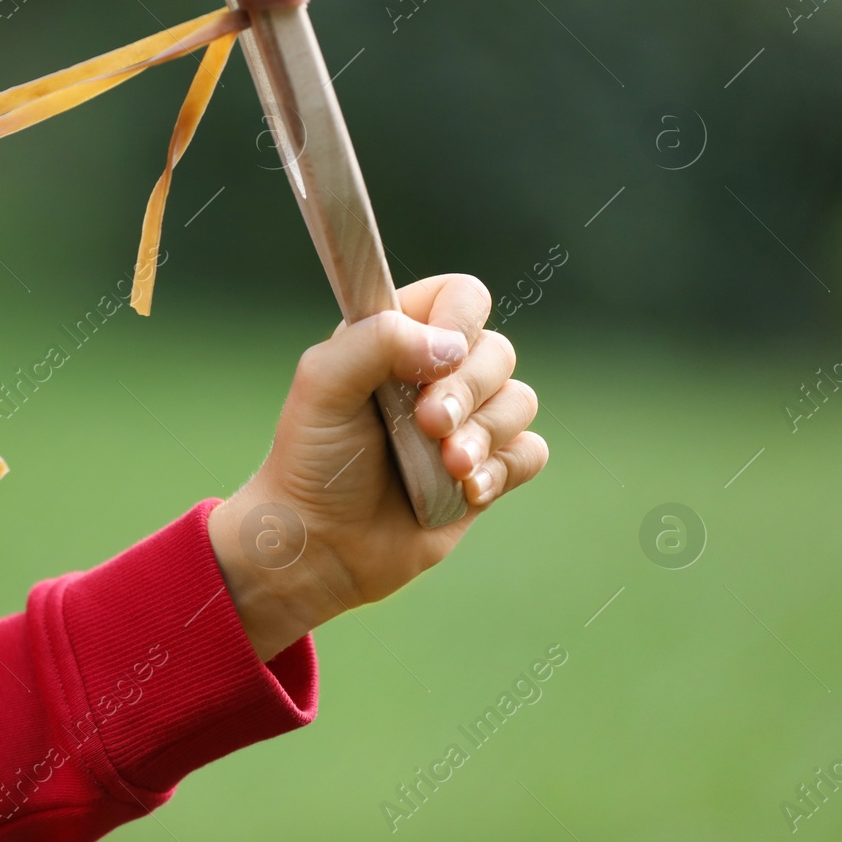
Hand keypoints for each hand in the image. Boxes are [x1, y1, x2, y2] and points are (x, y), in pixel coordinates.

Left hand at [207, 274, 547, 659]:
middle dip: (467, 390)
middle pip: (499, 351)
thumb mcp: (323, 384)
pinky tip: (464, 490)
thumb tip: (451, 346)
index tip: (433, 358)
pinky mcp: (485, 470)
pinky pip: (529, 452)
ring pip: (520, 401)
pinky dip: (502, 469)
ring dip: (483, 435)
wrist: (320, 544)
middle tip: (426, 424)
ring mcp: (464, 423)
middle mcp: (436, 375)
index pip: (461, 297)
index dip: (460, 319)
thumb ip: (377, 340)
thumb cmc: (312, 460)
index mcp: (397, 338)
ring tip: (446, 465)